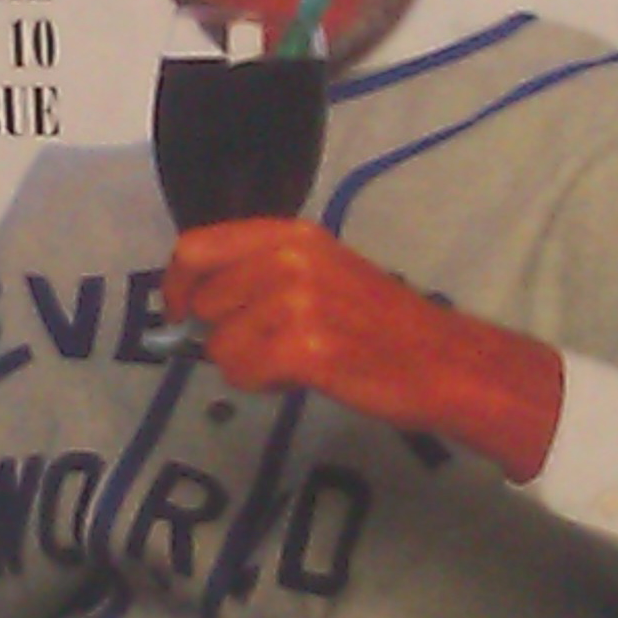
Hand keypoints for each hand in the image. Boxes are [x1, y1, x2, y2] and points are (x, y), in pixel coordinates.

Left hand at [163, 218, 563, 482]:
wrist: (441, 361)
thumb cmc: (379, 321)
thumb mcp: (322, 269)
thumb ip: (262, 270)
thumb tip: (195, 299)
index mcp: (290, 233)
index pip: (196, 247)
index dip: (176, 285)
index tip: (180, 314)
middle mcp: (289, 258)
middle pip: (204, 301)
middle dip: (221, 333)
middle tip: (262, 347)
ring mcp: (296, 302)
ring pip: (219, 342)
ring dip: (244, 363)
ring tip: (290, 362)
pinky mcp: (304, 348)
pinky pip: (241, 372)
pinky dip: (259, 384)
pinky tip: (296, 378)